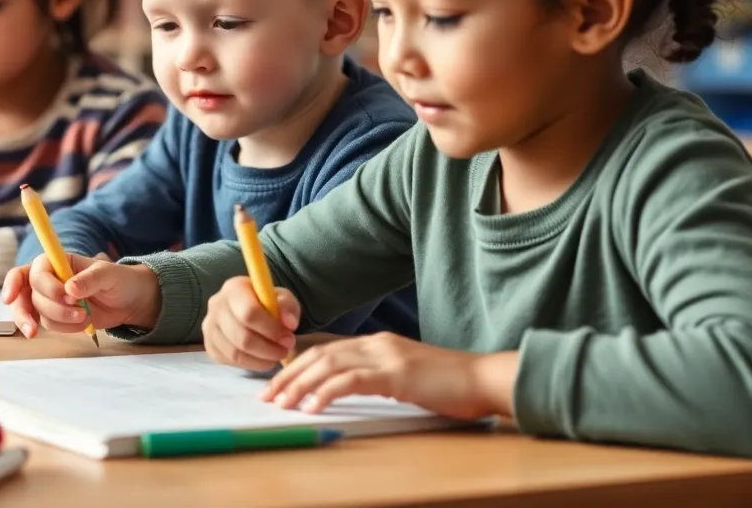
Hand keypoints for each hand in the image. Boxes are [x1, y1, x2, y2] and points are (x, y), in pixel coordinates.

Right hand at [0, 253, 158, 337]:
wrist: (129, 302)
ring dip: (61, 318)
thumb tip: (70, 288)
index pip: (31, 271)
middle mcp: (49, 279)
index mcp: (58, 261)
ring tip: (85, 316)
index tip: (10, 298)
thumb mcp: (109, 274)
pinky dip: (65, 328)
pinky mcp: (56, 317)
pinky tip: (82, 323)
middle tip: (74, 311)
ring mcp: (50, 300)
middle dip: (48, 306)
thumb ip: (90, 279)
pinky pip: (48, 326)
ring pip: (37, 313)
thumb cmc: (119, 280)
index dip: (14, 283)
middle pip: (26, 295)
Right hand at [202, 276, 300, 371]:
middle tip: (284, 351)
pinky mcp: (209, 345)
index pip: (249, 312)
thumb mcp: (283, 298)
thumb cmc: (267, 302)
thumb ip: (288, 306)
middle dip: (267, 349)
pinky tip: (262, 359)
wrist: (248, 310)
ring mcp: (209, 326)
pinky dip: (250, 364)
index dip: (271, 330)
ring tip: (276, 356)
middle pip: (241, 336)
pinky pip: (229, 361)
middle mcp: (217, 305)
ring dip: (260, 360)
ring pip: (235, 353)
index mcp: (234, 288)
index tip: (288, 338)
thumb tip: (289, 323)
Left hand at [262, 333, 518, 420]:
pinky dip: (325, 393)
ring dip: (299, 385)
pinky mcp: (395, 374)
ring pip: (328, 365)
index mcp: (378, 343)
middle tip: (267, 395)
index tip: (278, 384)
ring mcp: (386, 356)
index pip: (327, 350)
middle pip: (320, 355)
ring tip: (280, 403)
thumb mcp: (406, 377)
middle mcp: (377, 344)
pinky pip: (350, 381)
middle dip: (289, 375)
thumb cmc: (450, 385)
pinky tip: (310, 406)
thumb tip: (351, 388)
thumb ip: (379, 377)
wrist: (484, 379)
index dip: (298, 366)